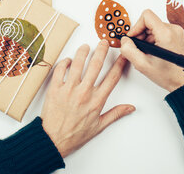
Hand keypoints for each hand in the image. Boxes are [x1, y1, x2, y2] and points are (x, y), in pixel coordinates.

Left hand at [41, 40, 134, 157]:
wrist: (53, 140)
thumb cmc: (75, 134)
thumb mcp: (99, 126)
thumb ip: (115, 114)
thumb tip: (130, 108)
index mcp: (97, 101)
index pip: (112, 77)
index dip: (119, 64)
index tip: (122, 55)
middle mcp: (84, 92)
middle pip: (96, 65)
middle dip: (102, 50)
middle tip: (104, 42)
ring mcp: (69, 89)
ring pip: (78, 63)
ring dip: (83, 52)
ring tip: (86, 46)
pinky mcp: (55, 89)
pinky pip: (60, 69)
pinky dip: (64, 62)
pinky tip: (68, 60)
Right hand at [120, 9, 183, 91]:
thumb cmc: (170, 75)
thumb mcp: (143, 65)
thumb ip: (129, 50)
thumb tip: (124, 41)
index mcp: (166, 34)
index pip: (146, 16)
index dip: (136, 26)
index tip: (133, 37)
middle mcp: (173, 30)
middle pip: (149, 22)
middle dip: (140, 35)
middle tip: (139, 49)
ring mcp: (176, 32)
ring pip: (153, 27)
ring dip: (146, 38)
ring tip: (147, 53)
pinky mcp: (176, 35)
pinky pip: (159, 31)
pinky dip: (153, 40)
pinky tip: (153, 52)